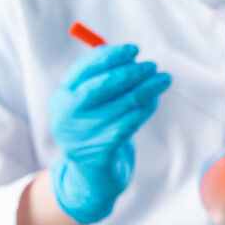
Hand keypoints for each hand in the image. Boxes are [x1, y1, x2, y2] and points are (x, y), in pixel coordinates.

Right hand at [49, 44, 170, 223]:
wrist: (90, 174)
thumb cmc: (94, 127)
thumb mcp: (90, 103)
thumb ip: (104, 78)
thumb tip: (131, 55)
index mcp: (61, 97)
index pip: (84, 68)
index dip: (110, 56)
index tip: (134, 50)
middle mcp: (66, 116)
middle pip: (102, 86)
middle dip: (131, 73)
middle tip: (153, 65)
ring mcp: (81, 136)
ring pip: (122, 106)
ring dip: (146, 90)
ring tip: (162, 80)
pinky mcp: (99, 153)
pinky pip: (129, 125)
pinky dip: (144, 111)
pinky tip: (153, 102)